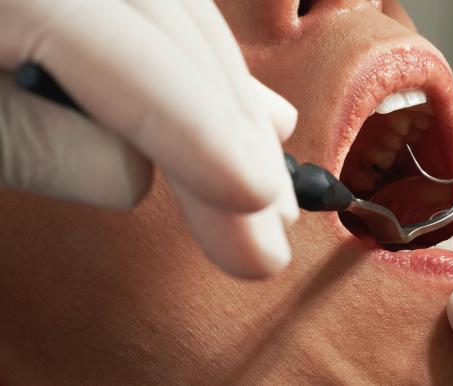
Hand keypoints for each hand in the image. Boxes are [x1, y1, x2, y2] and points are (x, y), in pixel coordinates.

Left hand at [0, 1, 298, 277]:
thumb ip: (36, 146)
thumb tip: (135, 174)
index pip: (131, 56)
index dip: (199, 129)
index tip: (255, 201)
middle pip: (177, 37)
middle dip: (236, 137)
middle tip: (272, 228)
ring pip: (189, 26)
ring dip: (237, 115)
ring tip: (271, 190)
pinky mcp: (106, 3)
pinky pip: (173, 26)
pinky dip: (212, 80)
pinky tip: (257, 115)